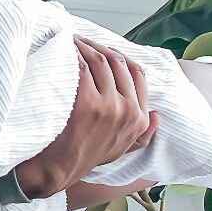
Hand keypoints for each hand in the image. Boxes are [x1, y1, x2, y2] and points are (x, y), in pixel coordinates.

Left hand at [14, 37, 157, 198]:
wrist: (55, 170)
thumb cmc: (82, 156)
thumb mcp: (120, 150)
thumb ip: (142, 134)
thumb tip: (156, 115)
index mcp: (139, 120)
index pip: (138, 74)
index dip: (120, 56)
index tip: (103, 50)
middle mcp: (128, 111)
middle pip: (119, 63)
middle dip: (100, 46)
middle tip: (82, 40)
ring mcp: (108, 106)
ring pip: (101, 61)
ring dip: (85, 45)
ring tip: (71, 41)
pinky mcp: (86, 102)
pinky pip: (83, 66)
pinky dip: (73, 53)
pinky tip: (64, 49)